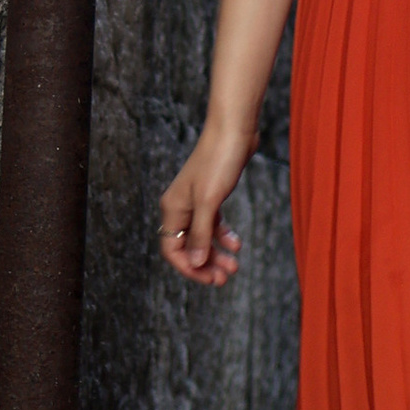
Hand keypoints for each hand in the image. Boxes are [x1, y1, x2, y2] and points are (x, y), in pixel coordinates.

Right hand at [160, 115, 256, 284]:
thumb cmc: (219, 161)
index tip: (210, 279)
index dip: (189, 268)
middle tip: (225, 278)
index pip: (172, 249)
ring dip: (216, 253)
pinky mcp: (212, 195)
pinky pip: (213, 224)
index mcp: (173, 208)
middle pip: (188, 246)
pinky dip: (223, 236)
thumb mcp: (209, 202)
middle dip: (205, 264)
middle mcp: (180, 207)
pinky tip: (236, 244)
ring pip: (202, 237)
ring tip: (235, 266)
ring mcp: (197, 201)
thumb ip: (200, 233)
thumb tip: (194, 262)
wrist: (234, 130)